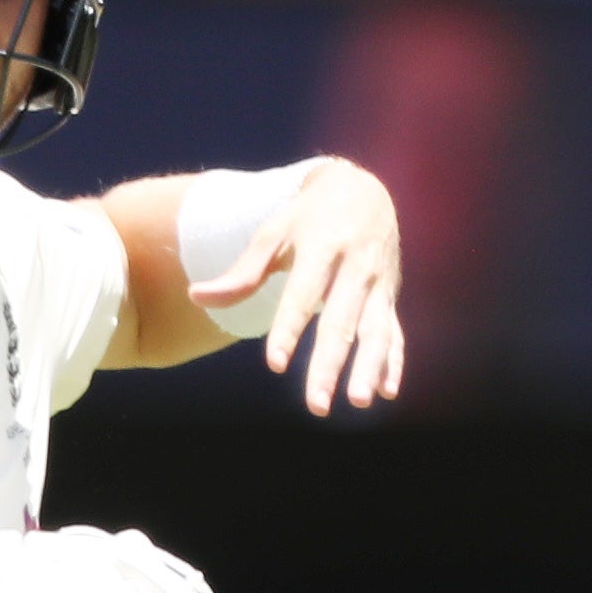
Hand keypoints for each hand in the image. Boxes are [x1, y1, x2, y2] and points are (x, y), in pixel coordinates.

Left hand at [189, 159, 405, 415]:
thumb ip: (241, 272)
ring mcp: (379, 282)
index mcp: (323, 246)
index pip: (302, 294)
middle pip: (341, 322)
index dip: (289, 329)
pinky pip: (395, 331)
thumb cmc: (307, 215)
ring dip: (369, 368)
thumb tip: (196, 297)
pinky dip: (393, 361)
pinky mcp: (390, 295)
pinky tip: (387, 391)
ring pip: (376, 331)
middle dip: (330, 365)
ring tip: (359, 402)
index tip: (276, 364)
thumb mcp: (273, 232)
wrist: (363, 188)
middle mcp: (356, 266)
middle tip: (316, 405)